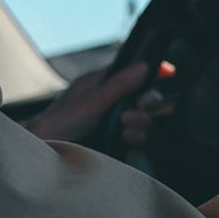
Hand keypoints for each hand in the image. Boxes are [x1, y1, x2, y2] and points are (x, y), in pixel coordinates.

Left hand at [26, 62, 173, 142]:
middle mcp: (111, 101)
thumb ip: (119, 84)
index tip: (170, 72)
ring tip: (126, 128)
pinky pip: (139, 138)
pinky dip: (137, 138)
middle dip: (147, 103)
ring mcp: (114, 121)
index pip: (134, 71)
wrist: (48, 152)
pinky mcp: (116, 141)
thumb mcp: (93, 100)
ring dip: (141, 123)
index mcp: (103, 83)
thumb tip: (144, 66)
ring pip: (145, 119)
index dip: (153, 70)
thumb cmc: (62, 121)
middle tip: (137, 109)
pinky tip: (126, 140)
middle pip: (145, 97)